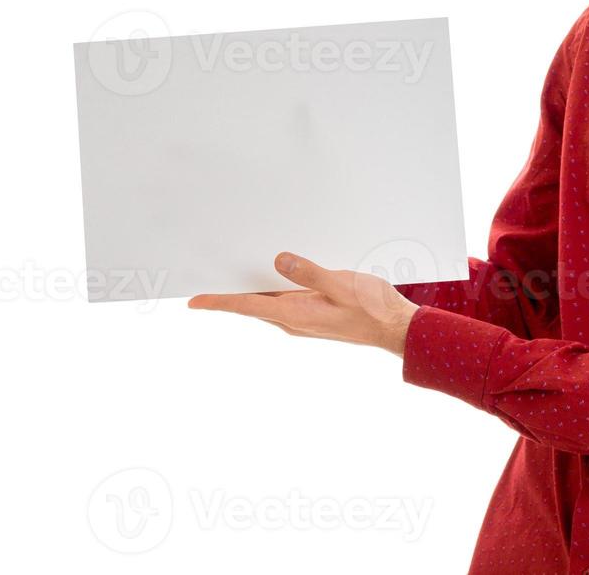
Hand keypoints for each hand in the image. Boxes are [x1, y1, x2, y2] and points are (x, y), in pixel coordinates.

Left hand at [187, 252, 420, 357]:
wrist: (394, 328)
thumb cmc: (372, 309)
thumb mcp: (341, 284)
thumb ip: (309, 272)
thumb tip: (279, 260)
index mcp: (295, 314)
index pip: (247, 306)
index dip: (218, 301)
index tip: (194, 300)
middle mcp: (293, 320)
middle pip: (252, 305)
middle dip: (229, 292)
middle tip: (207, 277)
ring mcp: (302, 319)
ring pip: (267, 303)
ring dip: (251, 289)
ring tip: (233, 271)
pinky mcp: (312, 315)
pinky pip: (283, 301)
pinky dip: (271, 288)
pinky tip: (274, 273)